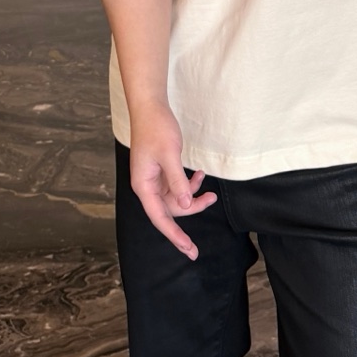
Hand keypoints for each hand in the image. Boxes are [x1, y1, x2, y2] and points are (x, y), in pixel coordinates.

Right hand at [128, 105, 215, 259]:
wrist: (150, 107)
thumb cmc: (156, 129)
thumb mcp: (170, 154)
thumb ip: (178, 181)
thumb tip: (186, 205)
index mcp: (143, 186)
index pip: (160, 218)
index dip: (175, 235)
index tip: (189, 249)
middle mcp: (147, 186)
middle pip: (170, 210)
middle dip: (192, 209)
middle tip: (212, 201)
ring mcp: (154, 179)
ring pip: (176, 198)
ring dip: (193, 195)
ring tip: (210, 188)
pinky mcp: (161, 171)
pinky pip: (176, 186)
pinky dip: (189, 183)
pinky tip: (199, 173)